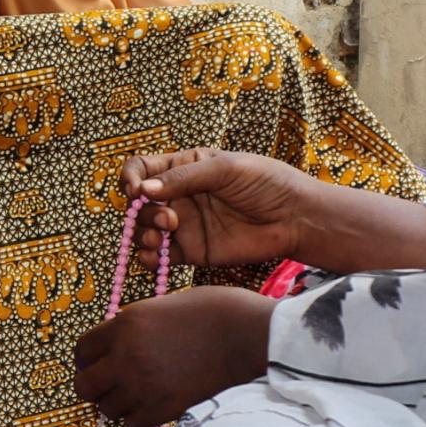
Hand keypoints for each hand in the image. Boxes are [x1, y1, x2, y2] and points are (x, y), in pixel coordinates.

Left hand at [73, 285, 273, 426]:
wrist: (246, 334)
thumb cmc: (212, 312)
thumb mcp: (161, 306)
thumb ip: (134, 328)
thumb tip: (119, 347)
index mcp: (124, 325)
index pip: (82, 350)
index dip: (87, 359)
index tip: (97, 363)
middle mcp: (125, 357)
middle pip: (84, 386)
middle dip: (93, 386)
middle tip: (110, 384)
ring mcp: (142, 385)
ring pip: (107, 409)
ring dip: (117, 404)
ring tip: (135, 396)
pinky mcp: (163, 408)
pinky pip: (132, 426)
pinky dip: (136, 420)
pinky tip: (150, 408)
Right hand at [121, 149, 318, 266]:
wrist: (295, 219)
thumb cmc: (266, 183)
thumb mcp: (226, 169)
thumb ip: (184, 177)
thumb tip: (142, 190)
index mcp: (184, 167)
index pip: (141, 169)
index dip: (130, 178)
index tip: (134, 190)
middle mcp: (179, 196)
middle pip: (138, 203)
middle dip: (142, 212)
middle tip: (168, 219)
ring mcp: (183, 225)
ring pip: (144, 230)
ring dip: (143, 234)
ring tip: (163, 236)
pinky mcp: (191, 252)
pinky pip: (159, 257)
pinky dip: (150, 259)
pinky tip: (157, 257)